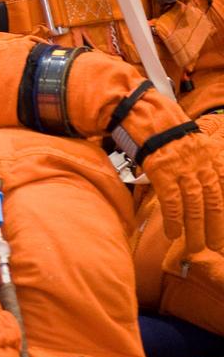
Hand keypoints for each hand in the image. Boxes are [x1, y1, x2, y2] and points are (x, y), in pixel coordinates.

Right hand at [118, 96, 223, 254]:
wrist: (141, 109)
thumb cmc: (159, 122)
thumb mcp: (187, 137)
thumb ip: (197, 157)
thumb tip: (194, 180)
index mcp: (209, 154)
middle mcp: (200, 162)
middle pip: (213, 200)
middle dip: (216, 226)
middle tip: (216, 246)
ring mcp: (182, 167)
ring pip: (195, 204)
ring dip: (196, 229)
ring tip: (196, 247)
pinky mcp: (163, 171)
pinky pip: (171, 200)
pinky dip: (173, 219)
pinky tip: (173, 233)